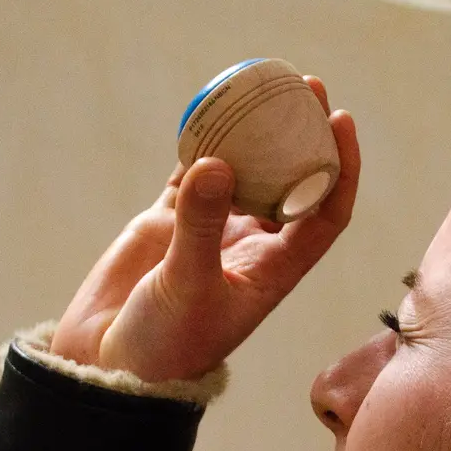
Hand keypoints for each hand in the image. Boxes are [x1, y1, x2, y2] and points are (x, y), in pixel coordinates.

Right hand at [48, 78, 358, 382]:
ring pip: (243, 169)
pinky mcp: (168, 221)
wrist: (109, 367)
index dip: (340, 168)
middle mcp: (250, 246)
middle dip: (303, 135)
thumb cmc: (163, 346)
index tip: (341, 121)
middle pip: (290, 181)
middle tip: (307, 85)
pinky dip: (201, 141)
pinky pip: (192, 171)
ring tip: (262, 83)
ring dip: (255, 131)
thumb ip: (200, 228)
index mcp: (273, 270)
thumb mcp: (186, 288)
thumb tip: (217, 162)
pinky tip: (209, 108)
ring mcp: (210, 230)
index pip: (324, 213)